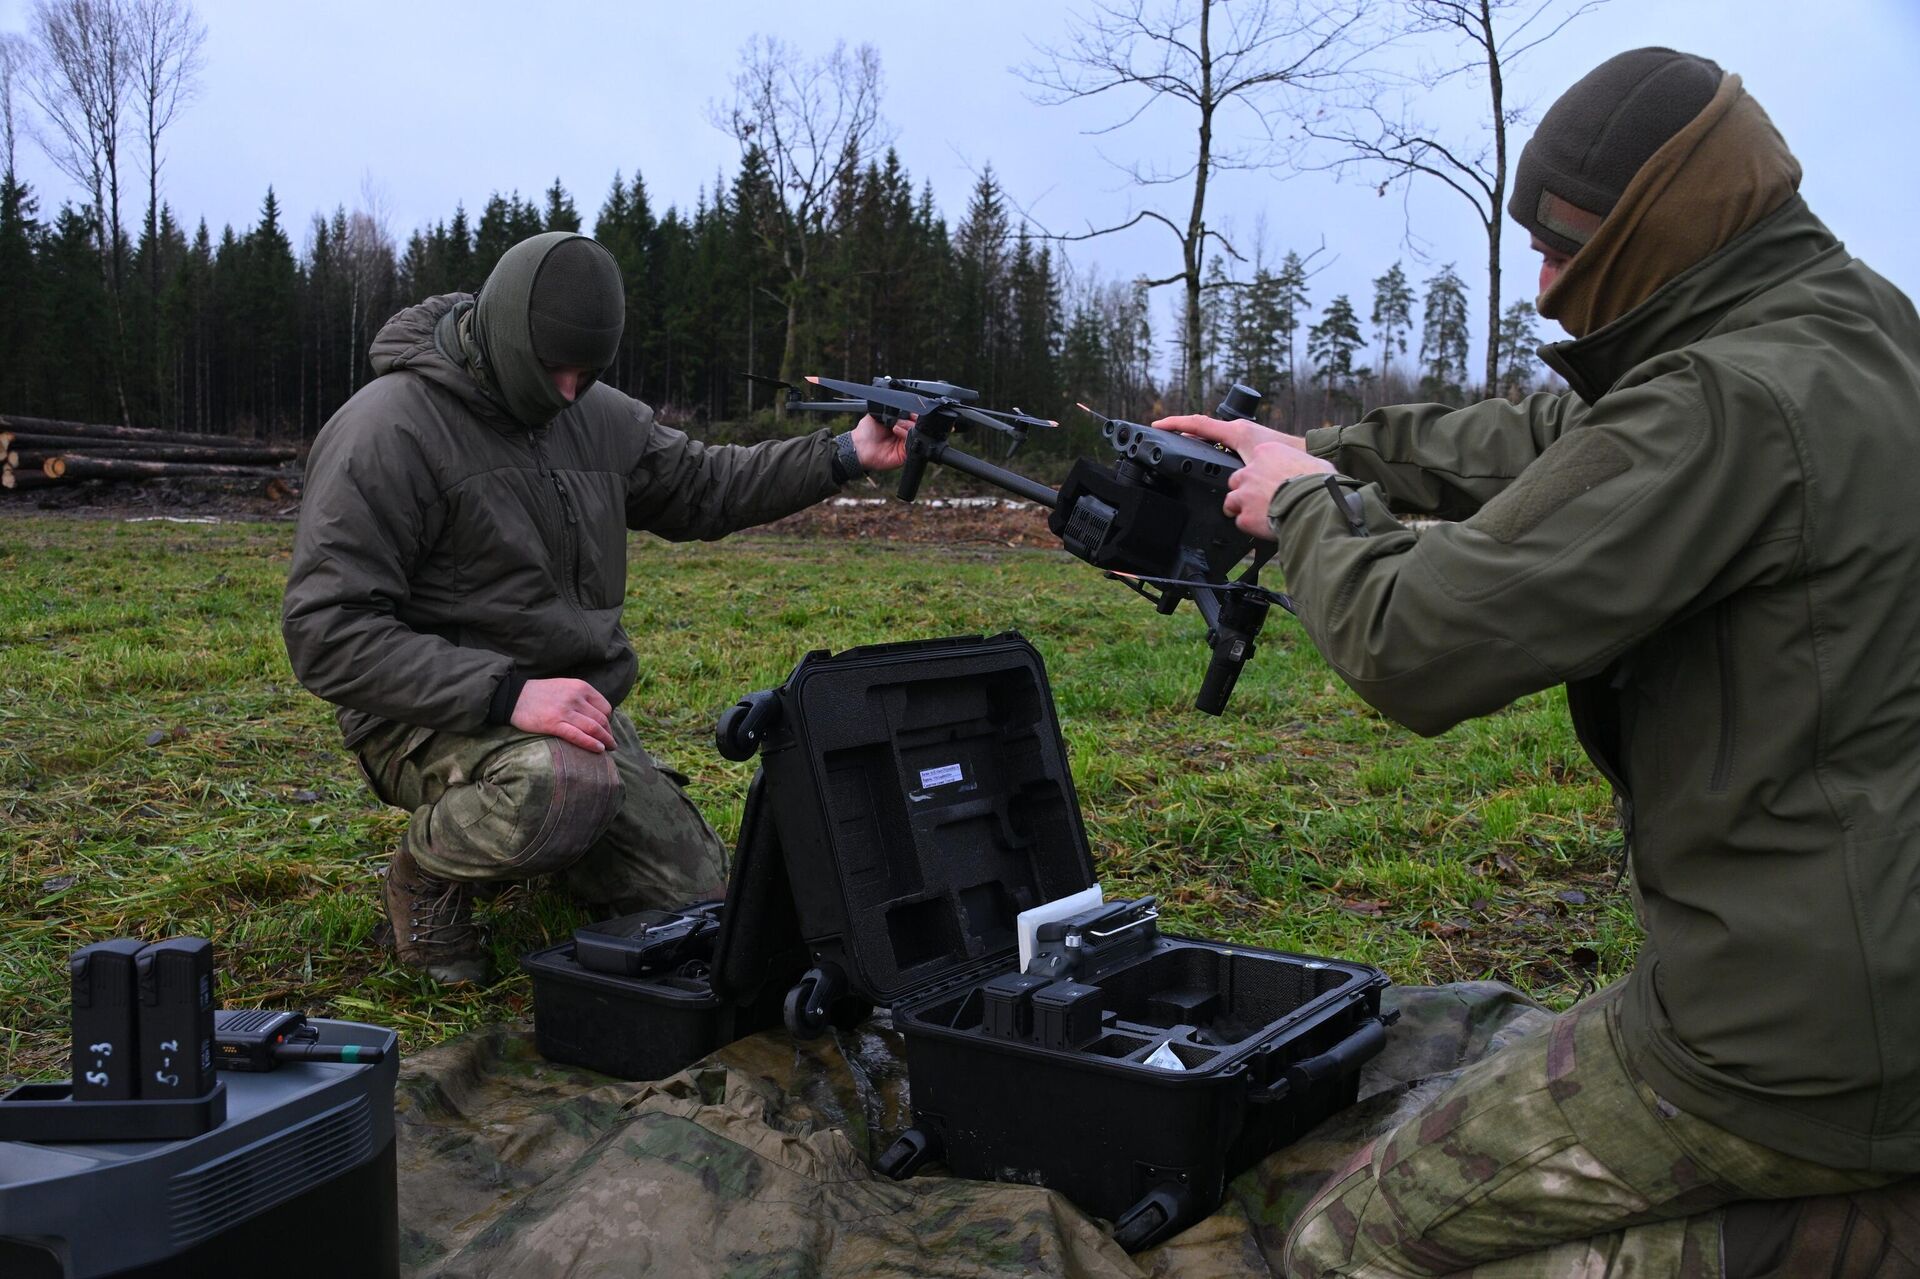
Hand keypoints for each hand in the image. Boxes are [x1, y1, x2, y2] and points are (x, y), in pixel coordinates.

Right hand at [512, 678, 615, 752]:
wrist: (514, 696)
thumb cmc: (540, 694)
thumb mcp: (565, 687)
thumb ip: (581, 698)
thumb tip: (598, 715)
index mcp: (580, 687)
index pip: (605, 707)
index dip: (609, 721)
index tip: (607, 730)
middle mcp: (575, 697)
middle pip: (602, 719)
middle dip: (609, 733)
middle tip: (611, 743)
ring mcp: (565, 711)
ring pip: (593, 728)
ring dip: (605, 741)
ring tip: (609, 749)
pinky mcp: (553, 724)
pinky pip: (578, 736)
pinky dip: (591, 744)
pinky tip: (598, 750)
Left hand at [851, 412, 914, 471]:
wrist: (859, 447)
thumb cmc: (866, 432)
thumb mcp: (879, 413)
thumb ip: (892, 409)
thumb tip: (904, 405)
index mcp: (899, 425)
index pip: (912, 419)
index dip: (913, 414)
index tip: (911, 411)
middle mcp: (903, 435)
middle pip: (917, 426)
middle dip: (911, 419)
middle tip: (901, 419)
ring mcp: (904, 445)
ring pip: (916, 433)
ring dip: (908, 426)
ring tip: (896, 426)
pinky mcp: (904, 454)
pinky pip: (912, 443)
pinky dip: (906, 435)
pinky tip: (897, 431)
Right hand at [1152, 413, 1306, 461]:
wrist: (1310, 458)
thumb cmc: (1288, 457)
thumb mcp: (1258, 466)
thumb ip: (1239, 474)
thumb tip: (1224, 489)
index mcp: (1236, 431)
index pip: (1199, 424)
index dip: (1175, 424)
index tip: (1157, 425)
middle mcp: (1238, 431)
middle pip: (1202, 430)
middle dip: (1181, 433)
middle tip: (1161, 438)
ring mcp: (1244, 436)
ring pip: (1212, 439)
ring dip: (1196, 443)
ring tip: (1179, 449)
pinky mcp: (1250, 444)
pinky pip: (1222, 445)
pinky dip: (1211, 450)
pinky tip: (1208, 463)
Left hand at [1222, 441, 1336, 541]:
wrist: (1316, 505)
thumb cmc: (1320, 484)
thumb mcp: (1313, 463)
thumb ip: (1299, 464)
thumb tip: (1307, 471)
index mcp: (1266, 452)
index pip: (1254, 461)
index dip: (1261, 473)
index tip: (1268, 481)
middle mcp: (1251, 471)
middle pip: (1237, 480)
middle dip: (1247, 490)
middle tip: (1261, 499)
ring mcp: (1245, 494)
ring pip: (1232, 501)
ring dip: (1241, 508)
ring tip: (1257, 515)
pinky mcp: (1246, 516)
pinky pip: (1241, 522)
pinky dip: (1250, 526)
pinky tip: (1263, 528)